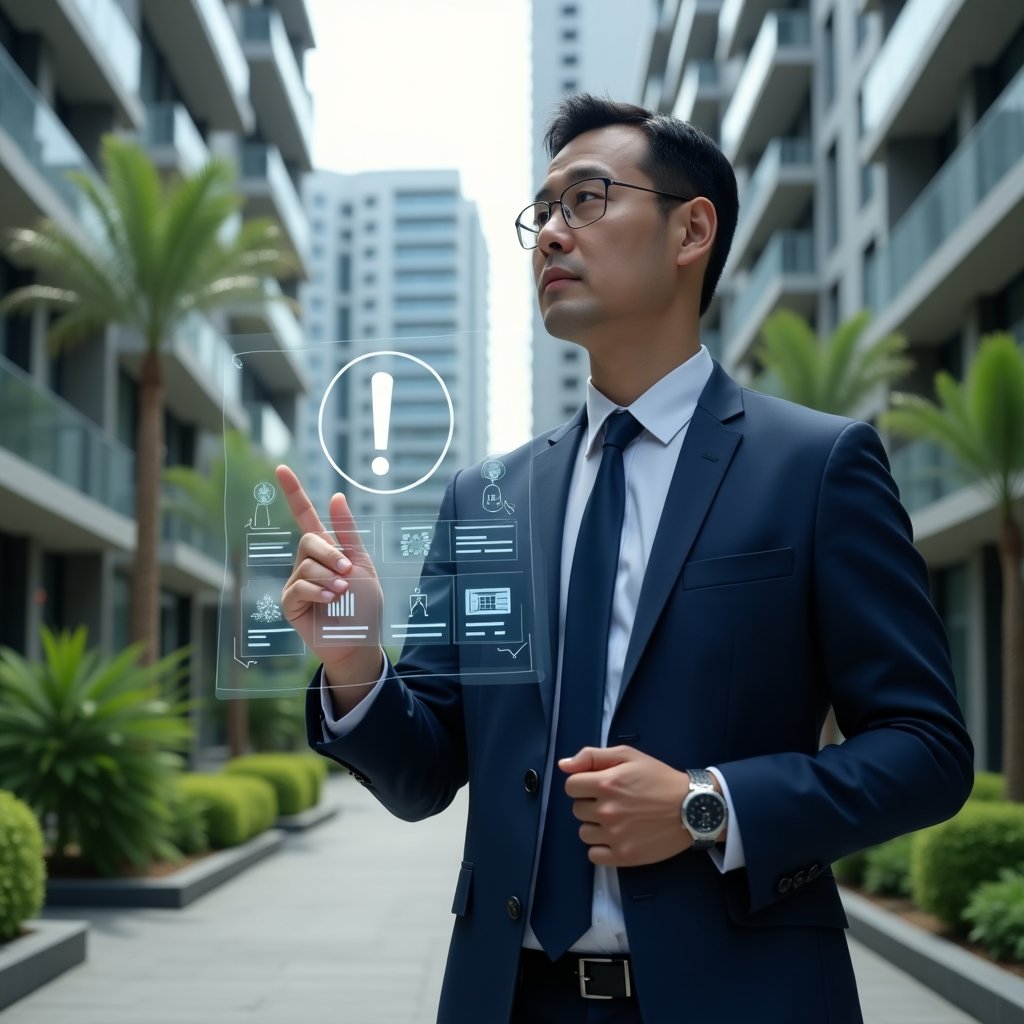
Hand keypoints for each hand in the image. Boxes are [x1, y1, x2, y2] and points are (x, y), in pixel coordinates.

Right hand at [275, 465, 383, 706]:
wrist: (360, 640)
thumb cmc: (363, 605)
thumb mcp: (363, 564)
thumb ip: (348, 534)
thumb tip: (336, 496)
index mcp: (326, 550)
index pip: (305, 515)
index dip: (293, 492)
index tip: (281, 468)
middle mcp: (307, 562)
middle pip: (308, 540)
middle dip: (331, 554)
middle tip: (348, 572)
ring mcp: (296, 582)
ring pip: (306, 565)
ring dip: (329, 578)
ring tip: (343, 593)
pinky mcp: (290, 603)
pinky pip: (298, 587)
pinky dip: (318, 592)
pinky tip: (331, 600)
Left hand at [561, 746, 692, 866]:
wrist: (692, 808)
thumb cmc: (659, 778)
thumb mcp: (628, 756)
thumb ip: (592, 756)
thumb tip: (563, 766)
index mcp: (606, 783)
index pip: (571, 787)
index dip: (583, 784)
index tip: (599, 786)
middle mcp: (606, 811)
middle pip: (577, 809)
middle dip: (590, 804)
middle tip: (615, 801)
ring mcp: (615, 836)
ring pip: (584, 833)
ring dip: (595, 826)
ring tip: (618, 820)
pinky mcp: (624, 856)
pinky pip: (594, 855)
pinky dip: (601, 848)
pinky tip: (617, 837)